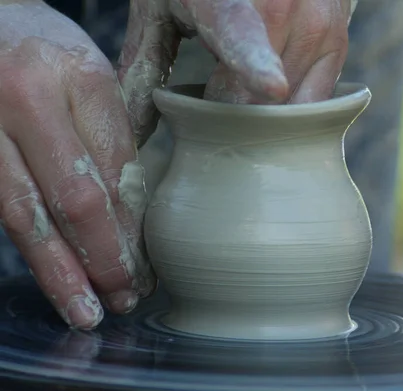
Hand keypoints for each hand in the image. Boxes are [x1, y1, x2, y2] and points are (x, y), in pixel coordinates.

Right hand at [0, 0, 155, 328]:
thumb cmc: (49, 52)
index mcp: (77, 78)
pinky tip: (53, 275)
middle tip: (125, 298)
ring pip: (24, 215)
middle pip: (71, 198)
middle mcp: (26, 101)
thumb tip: (133, 220)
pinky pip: (2, 209)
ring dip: (60, 270)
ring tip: (86, 310)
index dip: (131, 227)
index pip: (114, 170)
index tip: (146, 265)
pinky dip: (32, 247)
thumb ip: (112, 141)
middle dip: (102, 258)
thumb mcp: (94, 79)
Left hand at [118, 0, 353, 146]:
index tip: (272, 86)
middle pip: (264, 99)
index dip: (258, 65)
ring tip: (243, 78)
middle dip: (236, 114)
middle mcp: (286, 5)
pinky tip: (272, 83)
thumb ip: (144, 65)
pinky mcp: (338, 40)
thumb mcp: (161, 7)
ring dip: (265, 111)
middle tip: (216, 92)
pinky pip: (317, 99)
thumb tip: (133, 129)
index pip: (245, 36)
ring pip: (293, 106)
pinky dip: (292, 104)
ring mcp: (318, 24)